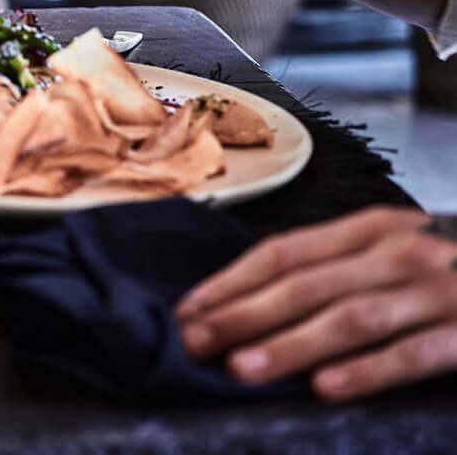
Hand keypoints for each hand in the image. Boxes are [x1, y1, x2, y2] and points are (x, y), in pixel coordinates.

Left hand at [176, 206, 456, 400]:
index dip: (231, 282)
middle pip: (306, 284)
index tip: (188, 311)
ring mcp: (437, 290)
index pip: (284, 252)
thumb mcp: (391, 251)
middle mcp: (399, 251)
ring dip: (290, 344)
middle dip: (243, 315)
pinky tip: (325, 390)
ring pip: (350, 318)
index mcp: (371, 229)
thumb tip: (249, 301)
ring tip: (242, 368)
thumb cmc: (448, 270)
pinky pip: (412, 353)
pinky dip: (366, 371)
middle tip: (196, 344)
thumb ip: (334, 268)